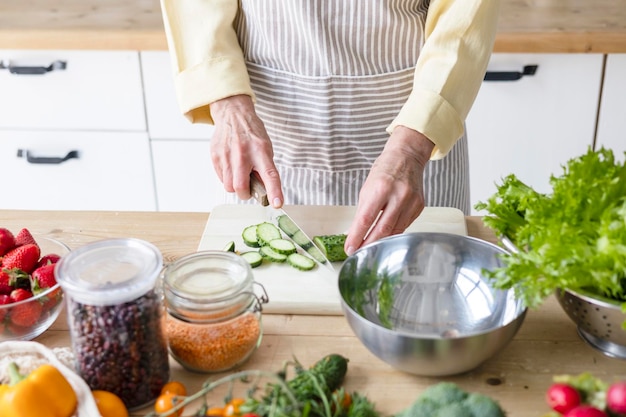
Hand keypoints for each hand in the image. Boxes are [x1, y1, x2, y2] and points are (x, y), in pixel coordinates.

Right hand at [209, 95, 283, 206]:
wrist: (233, 114)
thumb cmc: (252, 133)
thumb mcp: (265, 148)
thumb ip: (265, 168)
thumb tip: (264, 190)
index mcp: (260, 151)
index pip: (270, 175)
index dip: (274, 192)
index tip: (277, 204)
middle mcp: (243, 154)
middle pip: (241, 187)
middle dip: (245, 194)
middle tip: (248, 189)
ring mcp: (227, 155)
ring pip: (229, 186)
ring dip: (235, 186)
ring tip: (239, 174)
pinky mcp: (216, 156)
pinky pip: (221, 178)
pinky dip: (227, 177)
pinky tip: (231, 166)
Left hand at [344, 126, 433, 254]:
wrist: (407, 157)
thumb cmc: (384, 171)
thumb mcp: (367, 188)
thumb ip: (362, 212)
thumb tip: (354, 233)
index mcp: (381, 188)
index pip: (366, 219)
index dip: (357, 236)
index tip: (350, 248)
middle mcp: (399, 195)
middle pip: (383, 229)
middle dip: (369, 244)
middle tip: (359, 253)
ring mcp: (411, 201)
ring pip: (395, 231)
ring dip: (381, 242)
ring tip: (370, 248)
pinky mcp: (419, 207)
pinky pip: (404, 226)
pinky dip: (393, 233)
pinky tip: (386, 235)